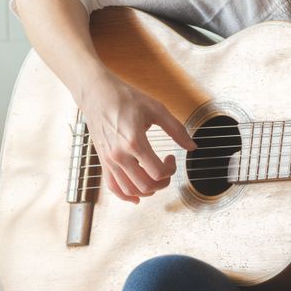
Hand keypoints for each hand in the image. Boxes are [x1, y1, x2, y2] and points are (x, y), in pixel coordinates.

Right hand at [77, 70, 195, 202]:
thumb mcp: (157, 109)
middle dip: (162, 182)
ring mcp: (109, 160)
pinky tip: (137, 196)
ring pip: (130, 190)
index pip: (157, 172)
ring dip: (148, 190)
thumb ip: (177, 130)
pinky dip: (125, 196)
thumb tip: (192, 147)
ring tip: (155, 178)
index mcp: (134, 142)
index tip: (171, 157)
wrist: (97, 94)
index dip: (171, 169)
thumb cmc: (126, 98)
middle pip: (145, 185)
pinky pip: (113, 187)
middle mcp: (119, 155)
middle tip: (166, 168)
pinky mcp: (103, 161)